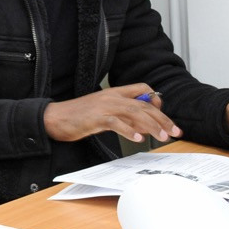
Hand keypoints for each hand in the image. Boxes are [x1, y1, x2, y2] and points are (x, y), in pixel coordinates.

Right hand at [43, 84, 180, 143]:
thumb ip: (121, 113)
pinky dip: (129, 130)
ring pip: (135, 113)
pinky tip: (138, 138)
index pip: (142, 89)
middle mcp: (112, 97)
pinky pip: (117, 123)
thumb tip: (140, 124)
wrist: (54, 117)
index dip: (156, 101)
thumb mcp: (102, 111)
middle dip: (162, 118)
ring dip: (152, 125)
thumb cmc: (77, 116)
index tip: (164, 116)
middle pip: (144, 104)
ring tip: (162, 136)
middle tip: (174, 131)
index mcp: (114, 93)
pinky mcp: (95, 118)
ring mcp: (104, 106)